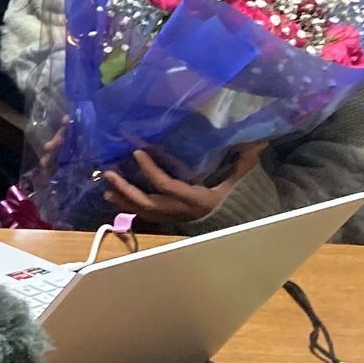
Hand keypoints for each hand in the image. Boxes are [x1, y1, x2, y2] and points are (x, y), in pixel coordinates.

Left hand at [101, 142, 265, 224]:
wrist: (242, 223)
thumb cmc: (241, 197)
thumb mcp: (243, 178)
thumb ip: (245, 160)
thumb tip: (258, 139)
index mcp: (197, 199)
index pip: (167, 186)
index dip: (150, 170)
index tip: (137, 152)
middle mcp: (181, 211)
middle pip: (148, 203)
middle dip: (127, 189)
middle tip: (109, 173)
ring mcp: (174, 218)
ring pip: (143, 212)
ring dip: (123, 199)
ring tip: (106, 187)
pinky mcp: (170, 219)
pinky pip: (146, 215)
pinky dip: (130, 206)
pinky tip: (115, 197)